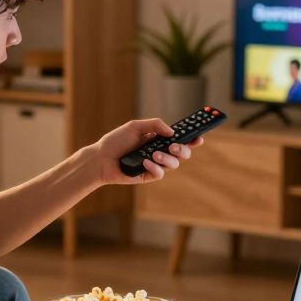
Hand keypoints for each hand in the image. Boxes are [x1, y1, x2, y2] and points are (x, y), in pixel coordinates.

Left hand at [86, 118, 203, 186]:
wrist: (101, 159)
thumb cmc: (116, 141)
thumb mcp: (135, 127)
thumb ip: (154, 125)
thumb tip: (172, 131)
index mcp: (159, 139)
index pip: (180, 138)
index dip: (192, 138)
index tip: (199, 136)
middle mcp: (160, 151)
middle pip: (183, 153)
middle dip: (183, 149)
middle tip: (174, 145)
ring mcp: (155, 164)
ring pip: (174, 164)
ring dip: (167, 158)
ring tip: (154, 154)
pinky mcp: (148, 175)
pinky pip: (160, 173)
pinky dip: (155, 167)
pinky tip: (144, 162)